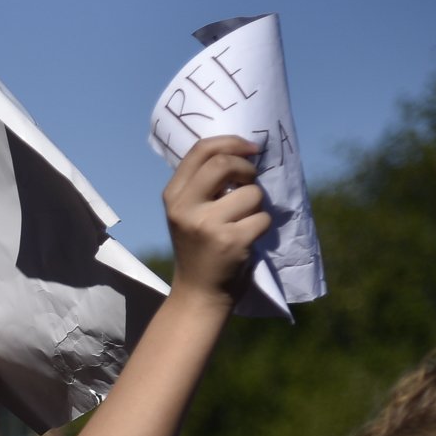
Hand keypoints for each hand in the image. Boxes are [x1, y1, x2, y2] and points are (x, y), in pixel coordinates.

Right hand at [164, 135, 270, 305]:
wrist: (199, 293)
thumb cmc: (200, 247)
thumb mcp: (189, 213)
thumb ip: (204, 184)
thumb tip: (243, 152)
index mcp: (173, 196)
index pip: (201, 150)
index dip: (232, 142)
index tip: (252, 149)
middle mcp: (184, 208)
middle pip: (224, 164)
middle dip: (247, 169)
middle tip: (250, 183)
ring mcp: (206, 225)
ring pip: (251, 193)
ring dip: (257, 206)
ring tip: (243, 222)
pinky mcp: (230, 241)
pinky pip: (262, 218)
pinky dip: (262, 227)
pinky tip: (247, 240)